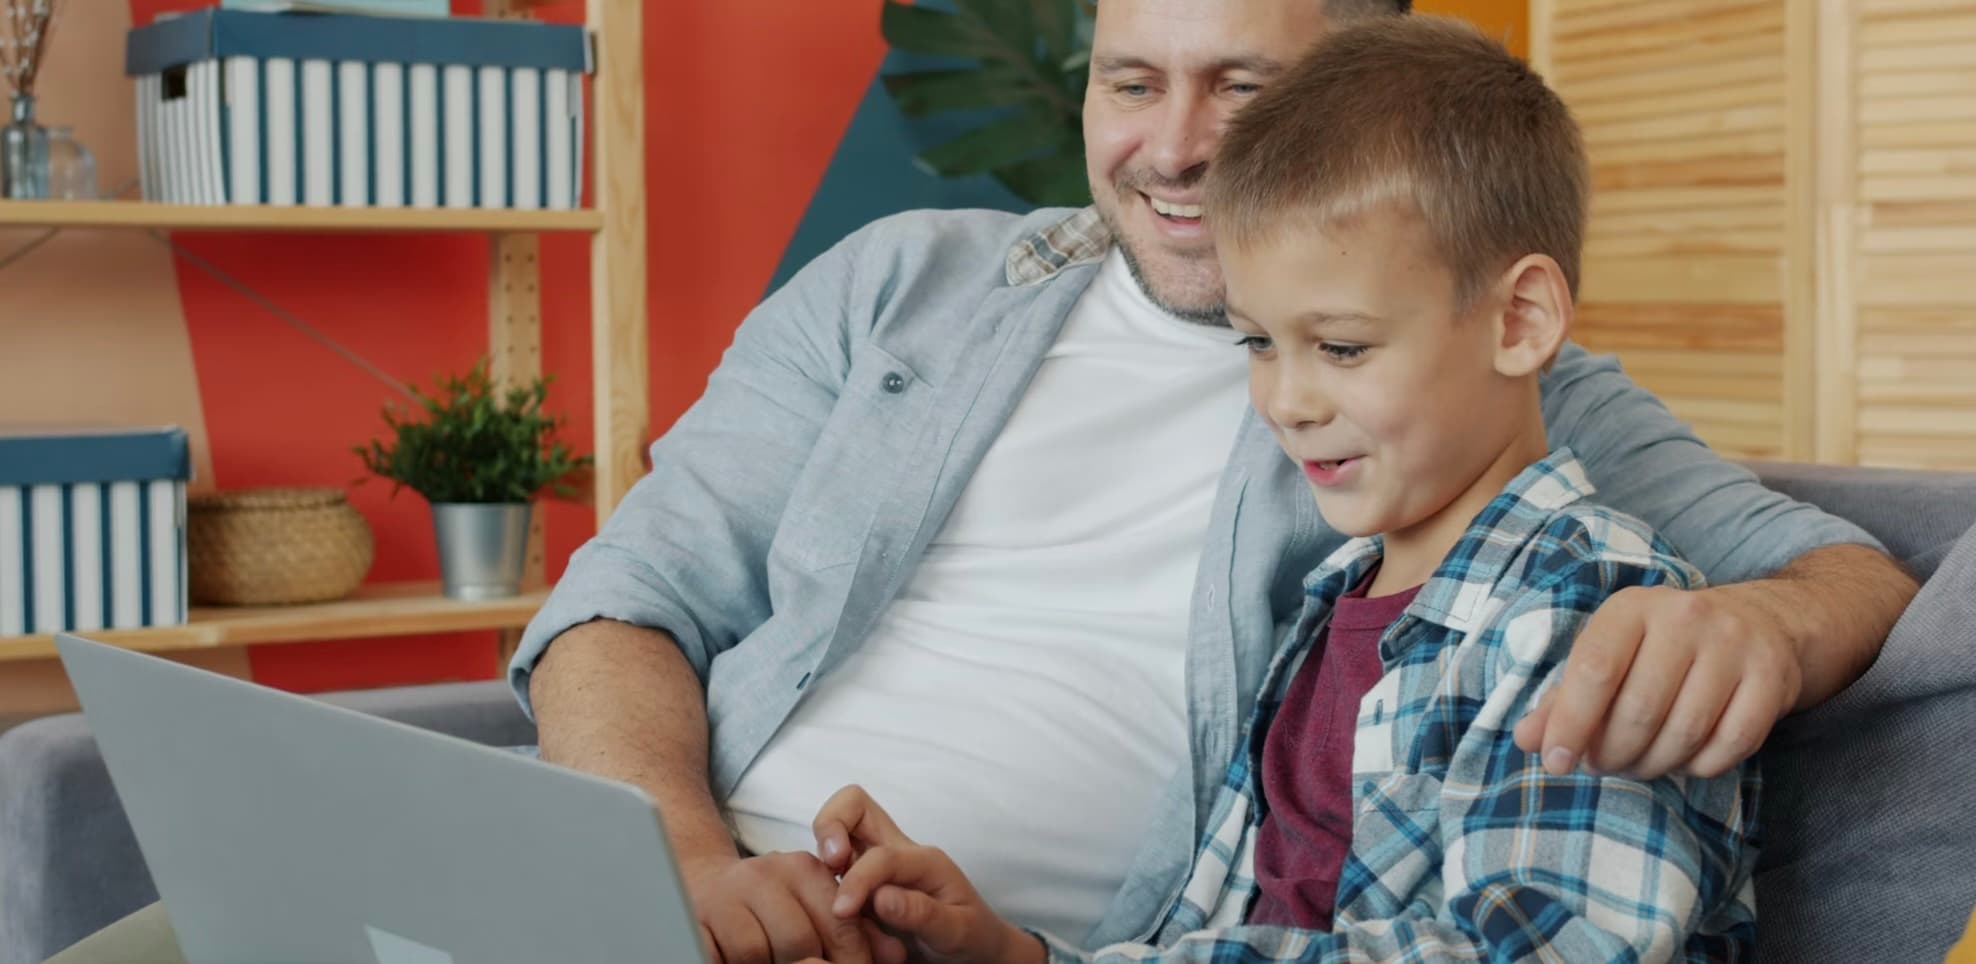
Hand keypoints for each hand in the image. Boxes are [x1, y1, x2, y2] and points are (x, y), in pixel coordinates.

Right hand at [681, 850, 905, 963]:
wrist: (704, 884)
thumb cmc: (772, 903)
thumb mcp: (816, 907)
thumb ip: (859, 929)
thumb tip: (897, 953)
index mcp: (804, 869)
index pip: (841, 923)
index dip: (853, 959)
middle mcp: (766, 874)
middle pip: (800, 942)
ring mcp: (729, 893)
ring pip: (760, 952)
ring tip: (775, 963)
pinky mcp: (698, 915)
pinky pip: (726, 955)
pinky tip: (743, 962)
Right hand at [812, 786, 1042, 963]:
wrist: (977, 950)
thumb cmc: (971, 936)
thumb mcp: (958, 931)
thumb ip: (922, 913)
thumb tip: (881, 898)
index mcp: (923, 860)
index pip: (880, 855)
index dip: (857, 879)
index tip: (843, 911)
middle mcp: (897, 852)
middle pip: (854, 805)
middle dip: (830, 824)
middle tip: (828, 864)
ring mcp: (876, 865)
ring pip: (839, 830)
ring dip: (822, 853)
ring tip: (825, 893)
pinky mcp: (862, 884)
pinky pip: (831, 867)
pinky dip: (821, 881)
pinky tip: (833, 915)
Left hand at [1513, 584, 1802, 778]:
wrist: (1759, 622)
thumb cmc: (1662, 646)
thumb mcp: (1610, 654)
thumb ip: (1564, 697)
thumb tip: (1527, 740)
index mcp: (1632, 607)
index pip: (1594, 670)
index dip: (1570, 723)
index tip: (1555, 762)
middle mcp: (1686, 617)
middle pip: (1639, 709)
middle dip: (1613, 753)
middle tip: (1603, 764)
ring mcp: (1734, 645)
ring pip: (1685, 731)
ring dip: (1654, 764)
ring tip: (1640, 764)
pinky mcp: (1772, 677)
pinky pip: (1732, 743)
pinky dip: (1702, 765)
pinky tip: (1686, 759)